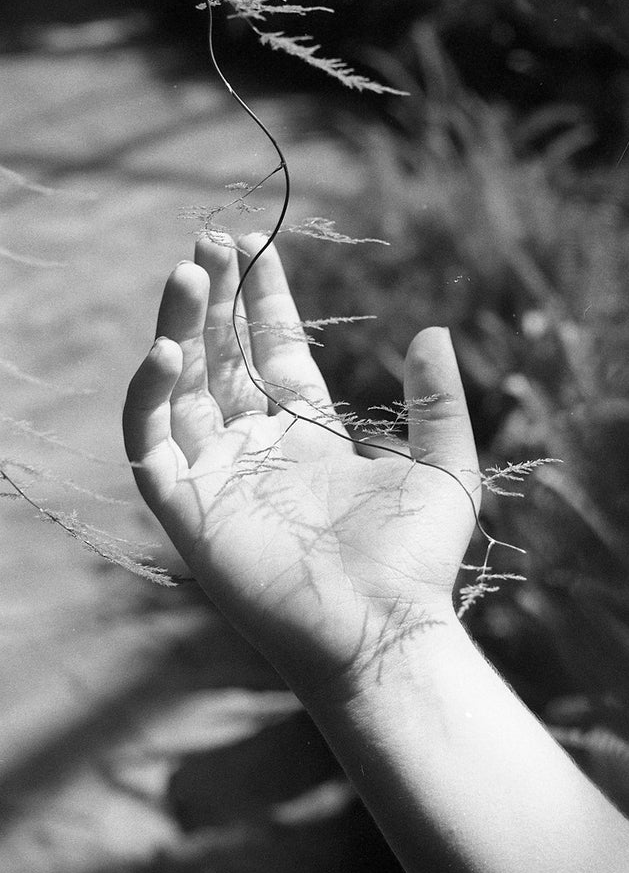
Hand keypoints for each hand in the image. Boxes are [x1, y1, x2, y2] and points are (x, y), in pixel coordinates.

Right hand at [123, 235, 479, 698]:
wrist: (383, 632)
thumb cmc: (415, 561)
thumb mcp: (444, 466)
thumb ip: (436, 399)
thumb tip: (433, 329)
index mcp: (306, 434)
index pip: (272, 350)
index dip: (263, 297)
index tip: (256, 242)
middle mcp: (255, 448)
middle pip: (222, 357)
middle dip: (216, 299)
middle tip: (210, 239)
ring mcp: (217, 475)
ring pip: (181, 387)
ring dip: (180, 328)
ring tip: (190, 271)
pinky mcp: (185, 507)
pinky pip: (150, 441)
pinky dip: (148, 395)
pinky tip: (164, 348)